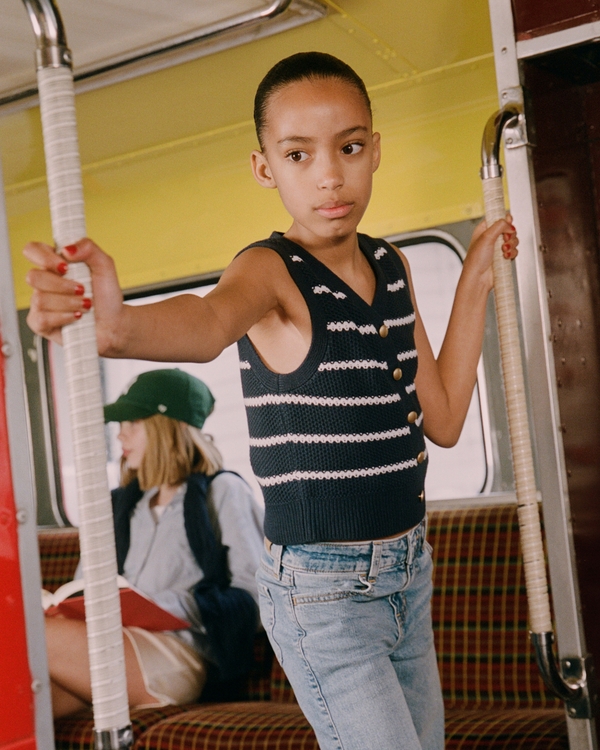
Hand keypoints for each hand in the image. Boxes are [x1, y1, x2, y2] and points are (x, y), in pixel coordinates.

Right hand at [24, 238, 124, 354]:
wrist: (114, 322)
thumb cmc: (107, 296)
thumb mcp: (105, 266)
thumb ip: (89, 248)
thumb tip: (67, 249)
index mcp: (55, 264)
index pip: (33, 250)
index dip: (44, 257)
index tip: (65, 266)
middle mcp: (44, 282)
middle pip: (33, 277)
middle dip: (62, 285)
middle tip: (82, 290)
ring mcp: (40, 303)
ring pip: (40, 299)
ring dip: (69, 302)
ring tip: (86, 305)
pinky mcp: (40, 323)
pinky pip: (41, 319)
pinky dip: (64, 317)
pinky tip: (77, 316)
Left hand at [463, 213, 518, 291]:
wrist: (478, 279)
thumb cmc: (475, 261)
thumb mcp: (486, 237)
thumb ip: (499, 226)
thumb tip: (509, 222)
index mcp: (483, 230)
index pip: (497, 218)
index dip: (504, 219)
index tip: (508, 221)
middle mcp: (491, 237)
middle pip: (508, 228)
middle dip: (510, 234)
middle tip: (505, 240)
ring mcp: (497, 247)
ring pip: (513, 239)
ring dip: (511, 245)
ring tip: (503, 251)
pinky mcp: (503, 256)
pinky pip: (514, 250)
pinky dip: (512, 253)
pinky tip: (505, 257)